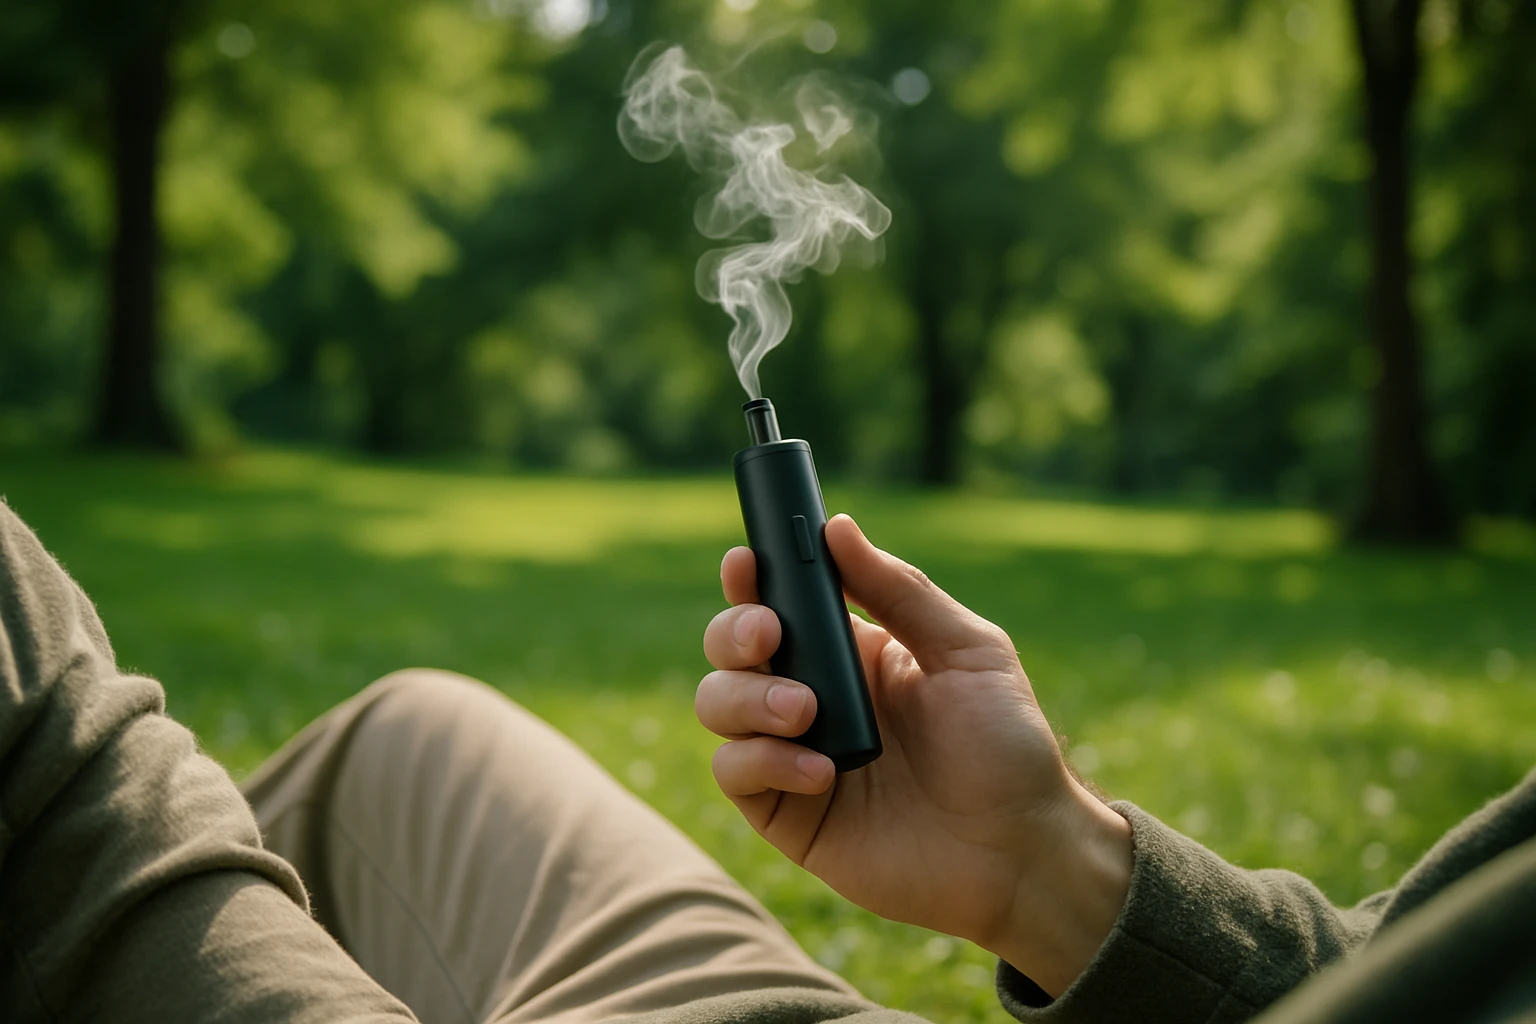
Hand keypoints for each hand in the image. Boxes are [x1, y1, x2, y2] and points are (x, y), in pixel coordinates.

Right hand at [697, 514, 1131, 996]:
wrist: (1021, 849)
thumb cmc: (1007, 746)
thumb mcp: (969, 650)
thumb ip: (900, 590)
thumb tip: (836, 527)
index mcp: (852, 651)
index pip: (779, 601)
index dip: (750, 577)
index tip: (746, 563)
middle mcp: (813, 695)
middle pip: (731, 647)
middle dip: (734, 631)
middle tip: (769, 636)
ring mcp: (792, 753)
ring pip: (718, 703)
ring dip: (747, 697)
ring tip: (806, 712)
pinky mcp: (786, 813)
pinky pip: (734, 773)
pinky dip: (762, 761)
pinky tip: (820, 771)